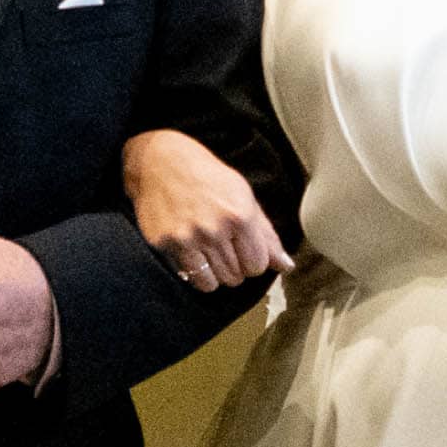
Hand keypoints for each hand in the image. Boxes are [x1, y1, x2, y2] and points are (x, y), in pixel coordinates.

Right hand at [123, 129, 280, 291]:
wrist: (160, 162)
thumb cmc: (208, 178)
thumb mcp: (245, 197)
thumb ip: (267, 236)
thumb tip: (286, 266)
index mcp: (239, 215)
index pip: (257, 265)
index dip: (253, 258)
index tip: (244, 246)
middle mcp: (213, 229)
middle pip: (236, 277)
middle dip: (234, 266)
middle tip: (224, 245)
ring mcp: (186, 239)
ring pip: (212, 284)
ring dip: (214, 273)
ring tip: (209, 251)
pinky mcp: (164, 245)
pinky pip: (188, 278)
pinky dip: (193, 271)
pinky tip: (192, 250)